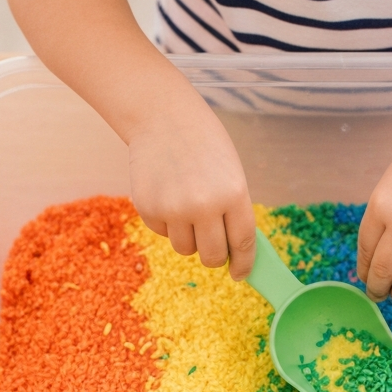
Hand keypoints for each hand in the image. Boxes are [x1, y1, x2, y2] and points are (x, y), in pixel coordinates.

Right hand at [124, 92, 256, 278]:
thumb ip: (234, 211)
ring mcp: (174, 209)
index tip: (240, 274)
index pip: (243, 243)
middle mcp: (204, 205)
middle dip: (214, 255)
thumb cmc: (205, 145)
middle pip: (212, 256)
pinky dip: (167, 223)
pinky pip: (163, 233)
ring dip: (189, 237)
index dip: (243, 264)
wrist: (163, 118)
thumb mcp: (232, 174)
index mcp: (234, 194)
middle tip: (212, 244)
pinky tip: (168, 194)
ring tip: (187, 207)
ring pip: (185, 248)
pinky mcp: (148, 209)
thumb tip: (234, 252)